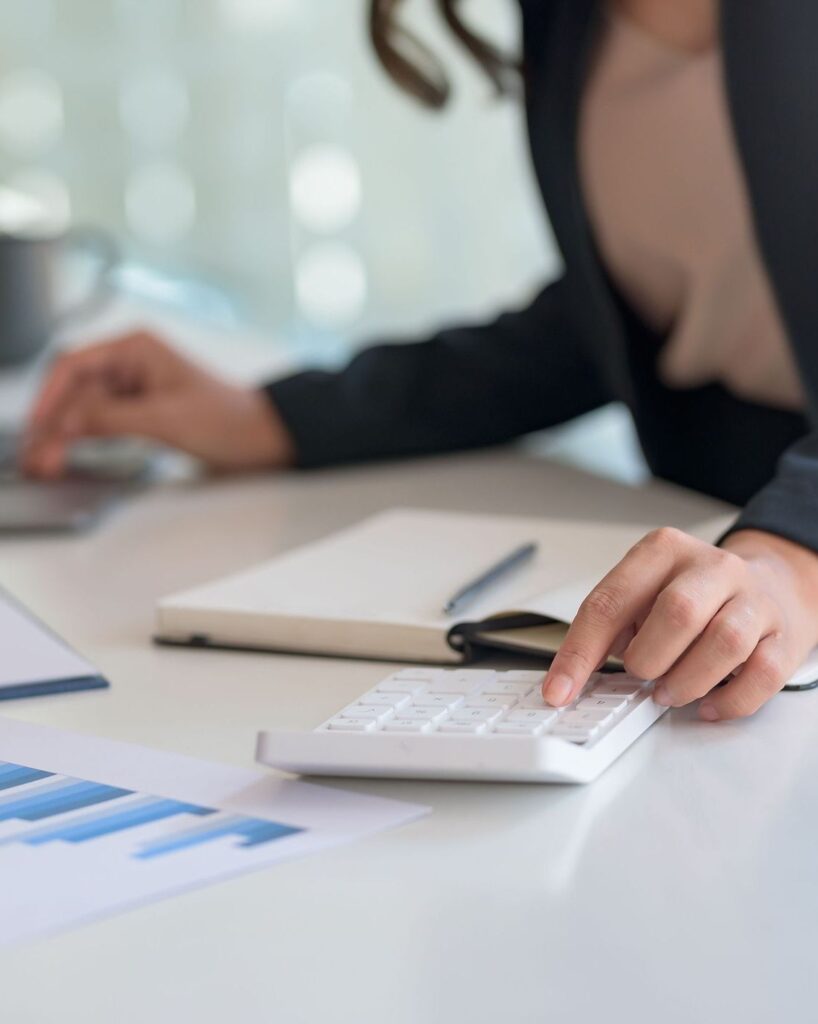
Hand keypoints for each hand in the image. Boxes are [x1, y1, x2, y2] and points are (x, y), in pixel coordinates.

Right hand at [22, 331, 295, 475]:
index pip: (74, 364)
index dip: (49, 396)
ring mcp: (133, 388)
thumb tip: (68, 422)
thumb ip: (113, 419)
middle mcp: (131, 363)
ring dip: (62, 435)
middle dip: (53, 423)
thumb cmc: (230, 418)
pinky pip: (98, 423)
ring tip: (46, 463)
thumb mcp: (166, 418)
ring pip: (82, 409)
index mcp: (137, 348)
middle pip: (74, 390)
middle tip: (37, 457)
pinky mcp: (138, 412)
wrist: (263, 438)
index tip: (36, 425)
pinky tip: (66, 456)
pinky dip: (81, 440)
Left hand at [542, 527, 817, 720]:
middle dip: (648, 659)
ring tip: (669, 692)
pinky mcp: (783, 636)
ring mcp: (754, 599)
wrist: (771, 584)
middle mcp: (712, 567)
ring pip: (724, 642)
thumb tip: (572, 678)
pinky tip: (709, 705)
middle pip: (678, 613)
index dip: (580, 652)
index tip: (559, 691)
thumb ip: (612, 627)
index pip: (611, 601)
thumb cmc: (695, 595)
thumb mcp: (645, 593)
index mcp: (663, 551)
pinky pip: (761, 674)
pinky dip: (729, 701)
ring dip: (687, 682)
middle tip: (640, 675)